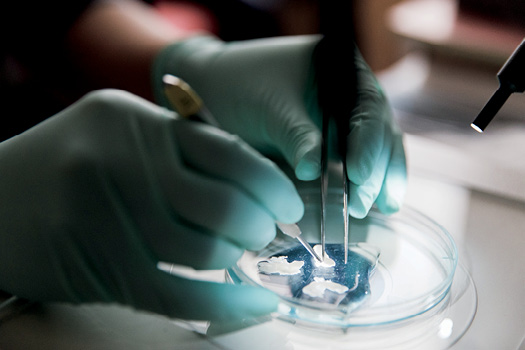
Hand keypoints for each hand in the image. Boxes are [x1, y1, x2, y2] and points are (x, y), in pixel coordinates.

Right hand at [0, 89, 302, 320]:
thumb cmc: (73, 162)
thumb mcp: (123, 131)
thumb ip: (183, 148)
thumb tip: (257, 185)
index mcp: (135, 121)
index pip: (229, 153)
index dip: (273, 186)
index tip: (290, 206)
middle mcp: (119, 162)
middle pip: (225, 206)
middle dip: (261, 227)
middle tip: (264, 232)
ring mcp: (105, 217)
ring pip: (206, 252)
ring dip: (239, 259)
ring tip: (240, 254)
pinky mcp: (99, 268)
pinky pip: (180, 295)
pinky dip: (228, 305)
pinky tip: (252, 302)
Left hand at [153, 35, 405, 217]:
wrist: (214, 94)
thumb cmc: (239, 88)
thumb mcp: (269, 108)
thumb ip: (297, 135)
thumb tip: (314, 171)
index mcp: (340, 70)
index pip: (367, 106)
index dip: (368, 142)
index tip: (359, 174)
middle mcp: (350, 95)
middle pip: (378, 132)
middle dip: (376, 169)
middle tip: (361, 203)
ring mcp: (343, 121)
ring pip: (376, 150)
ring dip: (380, 181)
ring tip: (380, 210)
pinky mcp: (332, 147)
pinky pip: (355, 165)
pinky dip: (364, 185)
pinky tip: (371, 206)